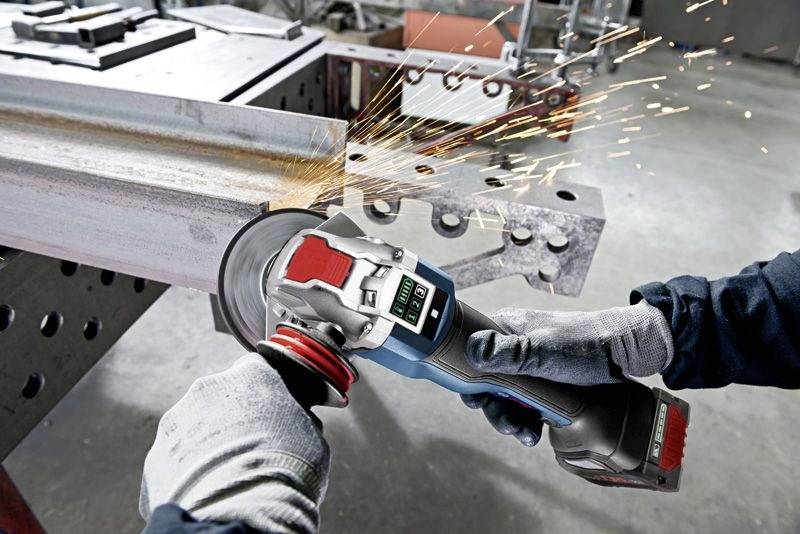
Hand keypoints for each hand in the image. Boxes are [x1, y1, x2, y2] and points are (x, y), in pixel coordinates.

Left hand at [140, 353, 328, 532]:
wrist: (242, 514)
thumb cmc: (285, 471)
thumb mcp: (313, 437)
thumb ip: (300, 420)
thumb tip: (297, 425)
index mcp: (251, 374)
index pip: (260, 372)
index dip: (269, 396)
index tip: (276, 415)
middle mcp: (208, 388)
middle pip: (223, 399)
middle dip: (236, 421)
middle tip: (254, 450)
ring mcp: (177, 422)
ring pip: (197, 430)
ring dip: (210, 448)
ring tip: (230, 477)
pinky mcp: (155, 457)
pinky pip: (178, 462)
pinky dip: (191, 476)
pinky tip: (210, 493)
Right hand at [461, 301, 673, 445]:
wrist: (625, 353)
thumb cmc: (584, 344)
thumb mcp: (542, 351)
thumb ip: (507, 353)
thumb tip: (473, 351)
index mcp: (508, 329)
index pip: (473, 354)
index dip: (470, 380)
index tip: (476, 400)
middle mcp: (515, 346)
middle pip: (489, 382)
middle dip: (495, 408)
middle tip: (507, 425)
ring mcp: (530, 366)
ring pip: (508, 397)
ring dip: (511, 418)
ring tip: (524, 434)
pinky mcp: (545, 382)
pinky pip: (527, 404)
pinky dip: (527, 419)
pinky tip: (534, 431)